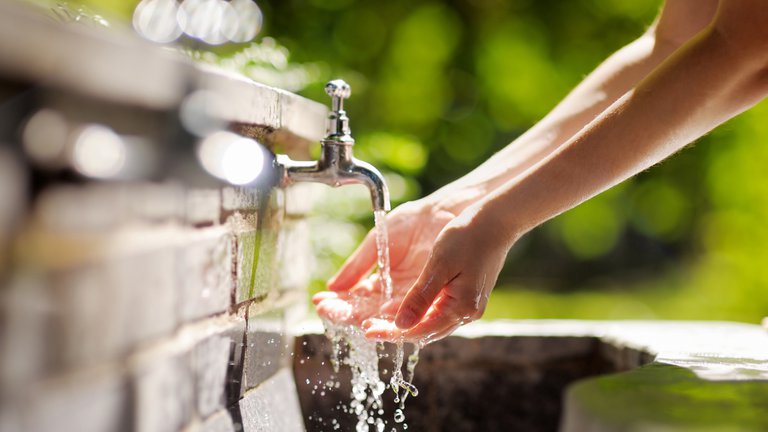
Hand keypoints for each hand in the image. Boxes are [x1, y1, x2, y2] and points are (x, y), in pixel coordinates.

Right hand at [313, 198, 457, 325]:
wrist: (442, 213)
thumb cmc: (412, 223)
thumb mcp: (378, 243)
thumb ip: (357, 266)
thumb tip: (332, 287)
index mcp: (379, 282)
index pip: (354, 299)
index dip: (337, 303)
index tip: (319, 302)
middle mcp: (394, 296)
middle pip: (366, 312)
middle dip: (345, 313)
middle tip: (328, 312)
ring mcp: (412, 298)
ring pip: (386, 317)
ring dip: (368, 320)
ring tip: (352, 319)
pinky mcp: (430, 298)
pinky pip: (411, 313)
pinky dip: (395, 317)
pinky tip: (378, 316)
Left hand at [364, 205, 513, 343]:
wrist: (495, 221)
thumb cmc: (468, 237)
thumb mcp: (439, 266)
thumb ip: (420, 297)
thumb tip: (400, 325)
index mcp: (461, 308)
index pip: (419, 330)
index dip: (391, 332)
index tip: (367, 330)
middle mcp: (464, 313)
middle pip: (422, 330)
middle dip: (392, 330)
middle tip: (364, 326)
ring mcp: (465, 306)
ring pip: (427, 322)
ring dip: (401, 322)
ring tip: (373, 319)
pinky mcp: (462, 296)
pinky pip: (434, 311)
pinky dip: (414, 311)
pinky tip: (396, 306)